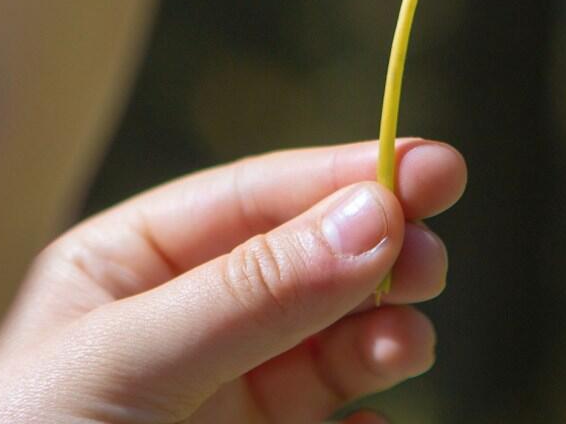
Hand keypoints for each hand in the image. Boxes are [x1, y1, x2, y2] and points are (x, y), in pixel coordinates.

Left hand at [0, 139, 466, 423]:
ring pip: (321, 351)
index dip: (344, 177)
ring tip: (406, 343)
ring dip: (374, 337)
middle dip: (370, 257)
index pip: (251, 200)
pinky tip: (378, 418)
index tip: (439, 167)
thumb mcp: (128, 358)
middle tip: (431, 261)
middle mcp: (175, 326)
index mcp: (126, 267)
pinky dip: (361, 418)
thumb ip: (251, 293)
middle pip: (299, 269)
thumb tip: (371, 215)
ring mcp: (209, 402)